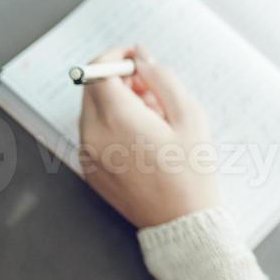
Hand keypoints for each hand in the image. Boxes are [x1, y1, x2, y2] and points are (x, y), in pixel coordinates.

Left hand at [77, 46, 220, 228]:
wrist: (181, 222)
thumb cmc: (192, 171)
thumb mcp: (190, 116)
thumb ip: (162, 78)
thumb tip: (142, 58)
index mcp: (117, 120)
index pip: (99, 71)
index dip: (118, 57)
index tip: (138, 58)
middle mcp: (93, 136)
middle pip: (92, 88)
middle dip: (119, 80)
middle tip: (153, 90)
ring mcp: (88, 155)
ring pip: (93, 110)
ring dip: (117, 102)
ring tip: (154, 118)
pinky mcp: (90, 169)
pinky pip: (94, 132)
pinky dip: (112, 124)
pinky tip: (142, 138)